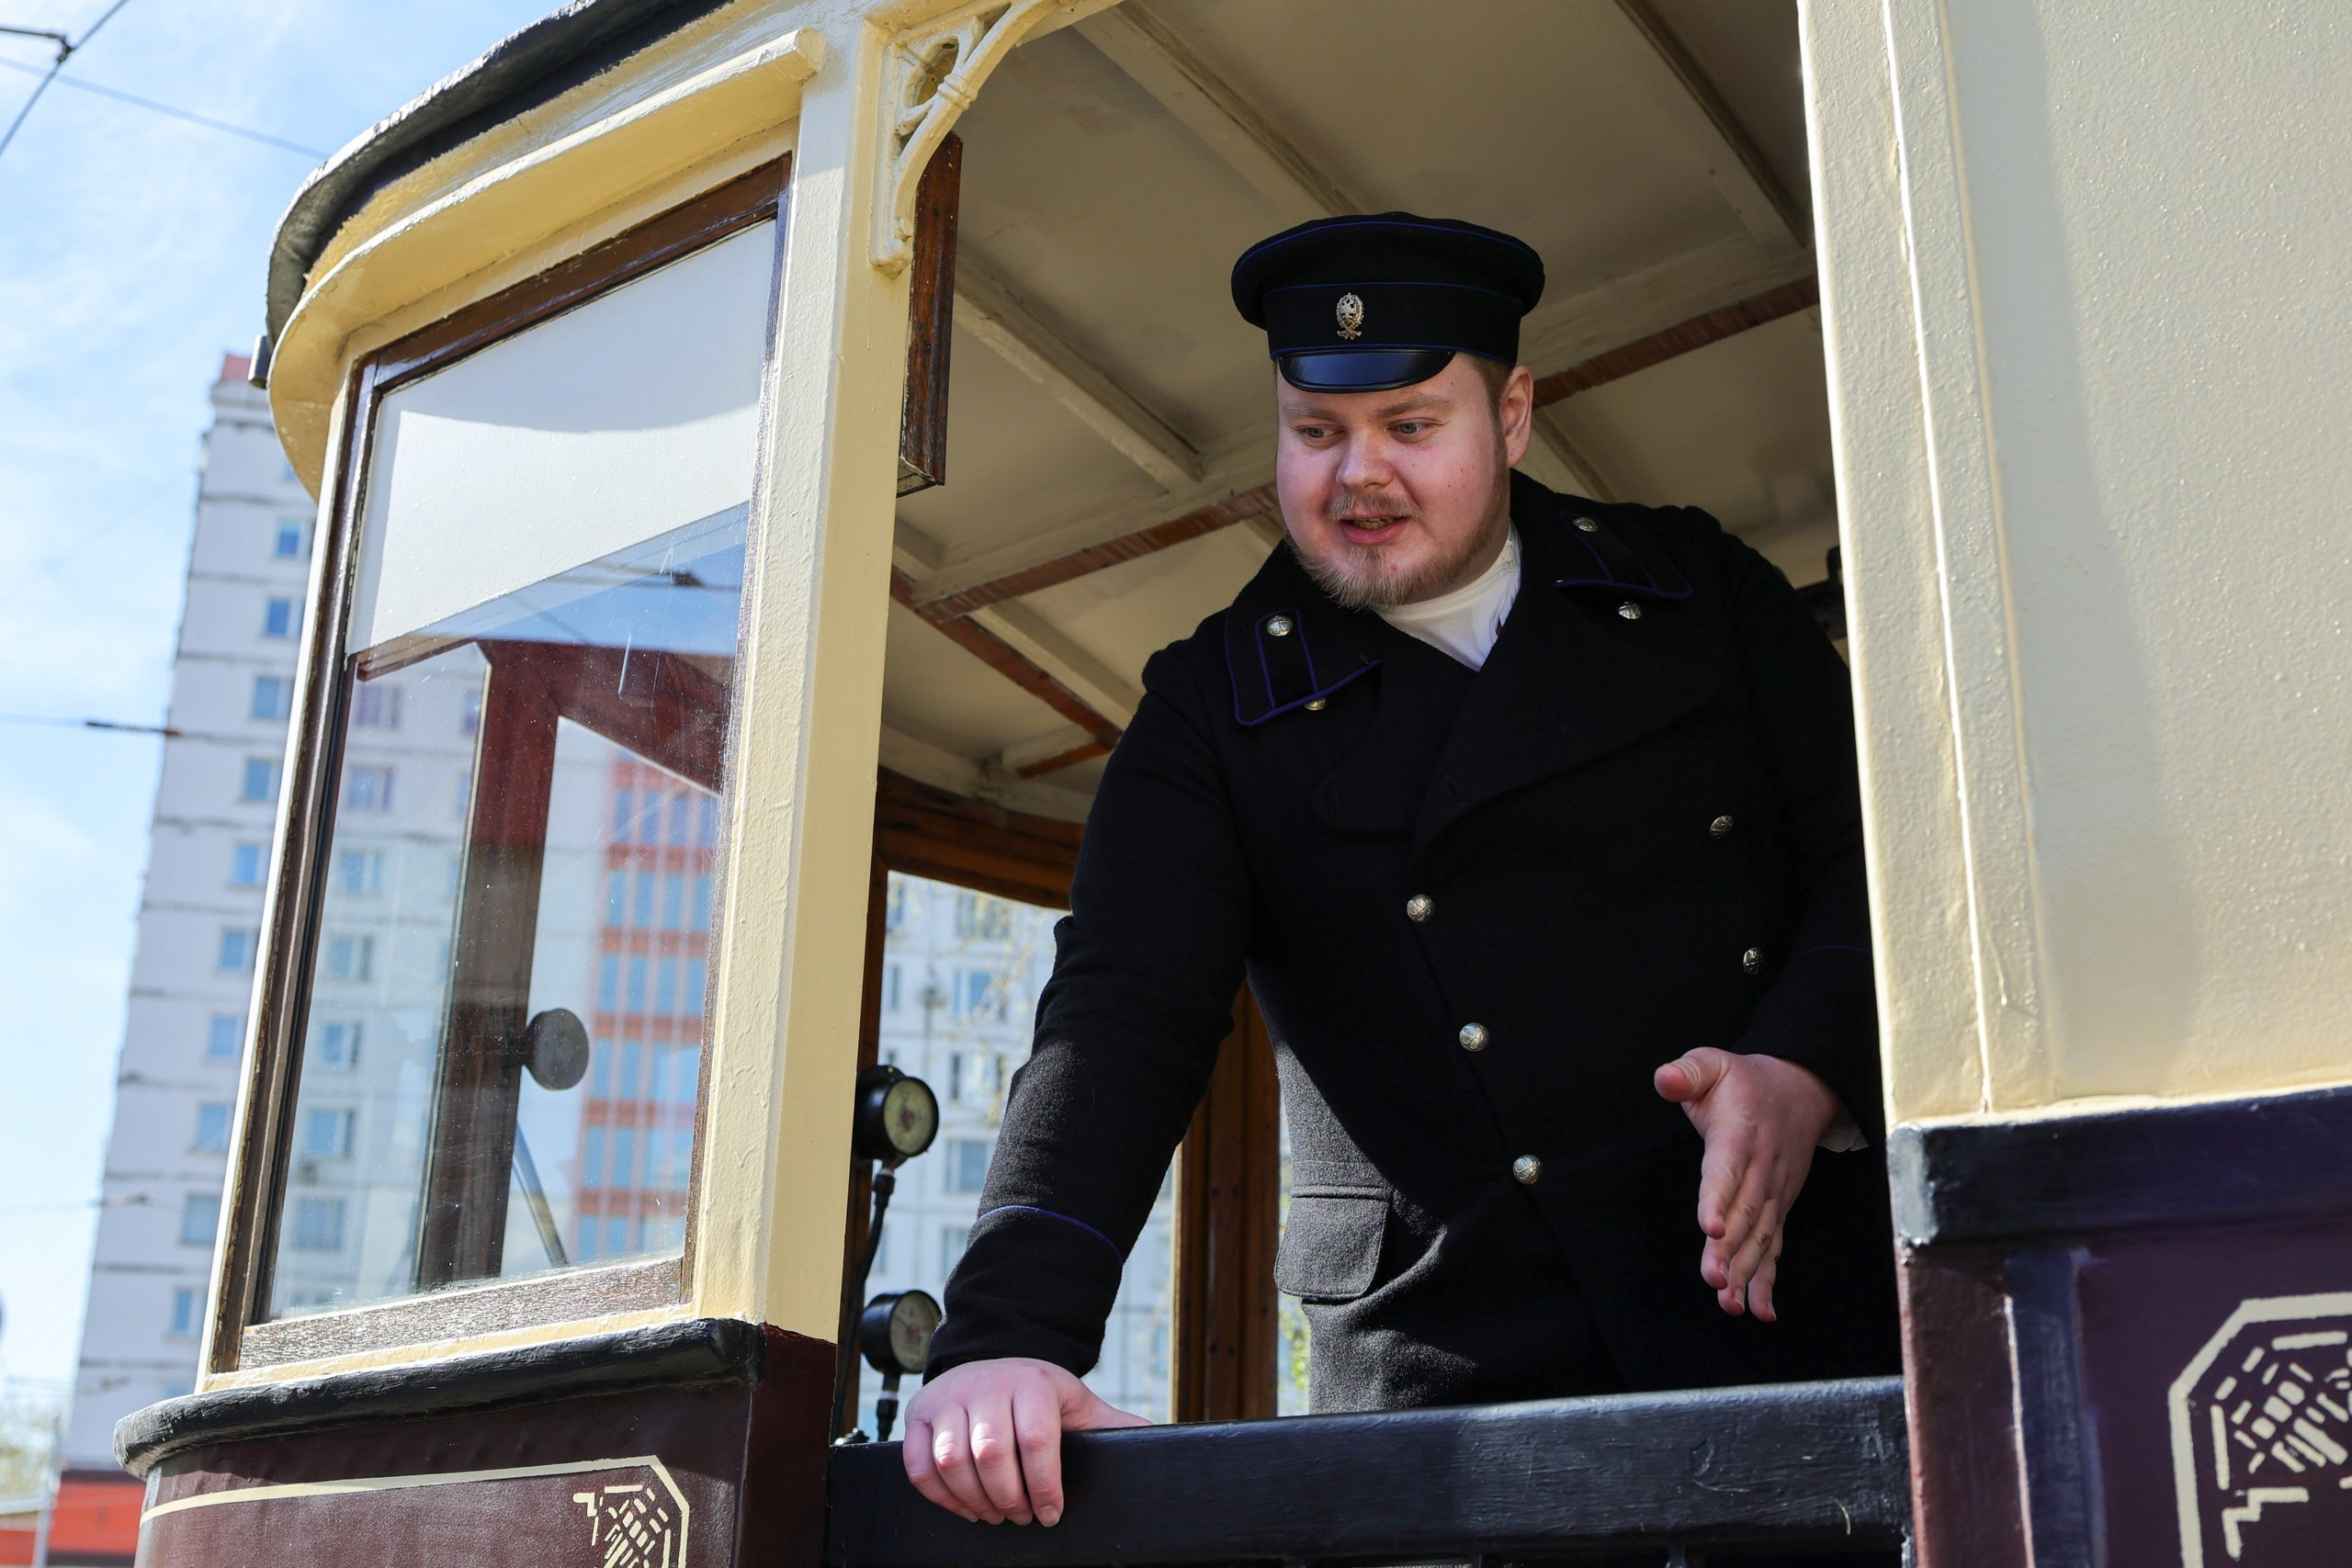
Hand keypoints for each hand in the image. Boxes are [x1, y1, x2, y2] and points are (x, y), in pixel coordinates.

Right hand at [902, 1356, 1148, 1525]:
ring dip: (975, 1502)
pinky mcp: (918, 1414)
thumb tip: (1162, 1444)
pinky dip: (941, 1497)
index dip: (1046, 1487)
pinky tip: (966, 1507)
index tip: (1052, 1514)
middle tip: (1023, 1517)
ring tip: (997, 1515)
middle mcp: (985, 1384)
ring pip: (951, 1463)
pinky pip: (919, 1466)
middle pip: (990, 1456)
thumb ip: (1116, 1423)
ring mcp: (947, 1397)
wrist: (993, 1361)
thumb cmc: (1040, 1395)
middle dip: (1010, 1499)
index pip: (1037, 1441)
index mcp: (1031, 1382)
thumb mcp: (1079, 1403)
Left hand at [1652, 1047, 1841, 1321]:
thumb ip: (1688, 1072)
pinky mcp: (1779, 1207)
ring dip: (1746, 1271)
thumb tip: (1665, 1079)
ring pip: (1761, 1236)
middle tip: (1713, 1280)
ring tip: (1729, 1302)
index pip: (1728, 1169)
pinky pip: (1774, 1246)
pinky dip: (1767, 1278)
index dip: (1719, 1198)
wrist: (1801, 1089)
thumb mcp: (1714, 1063)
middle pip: (1746, 1213)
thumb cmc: (1745, 1081)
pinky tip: (1759, 1310)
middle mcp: (1762, 1169)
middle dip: (1730, 1249)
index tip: (1710, 1227)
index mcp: (1741, 1135)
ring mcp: (1775, 1191)